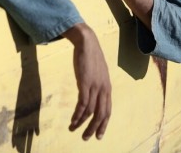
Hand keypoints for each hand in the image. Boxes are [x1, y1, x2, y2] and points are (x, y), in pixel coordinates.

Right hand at [63, 24, 111, 139]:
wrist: (87, 42)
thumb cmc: (91, 57)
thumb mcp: (98, 73)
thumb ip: (97, 85)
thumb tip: (92, 95)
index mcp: (107, 87)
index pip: (108, 110)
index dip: (103, 124)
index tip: (99, 135)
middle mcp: (104, 88)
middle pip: (101, 114)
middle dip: (93, 129)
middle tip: (86, 138)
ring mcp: (95, 86)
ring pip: (90, 111)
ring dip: (81, 123)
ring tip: (73, 129)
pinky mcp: (85, 83)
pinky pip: (82, 103)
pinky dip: (78, 114)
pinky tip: (73, 120)